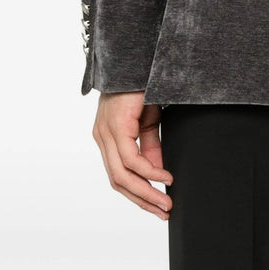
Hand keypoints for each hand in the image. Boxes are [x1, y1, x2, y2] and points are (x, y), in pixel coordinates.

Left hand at [92, 91, 173, 220]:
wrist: (140, 58)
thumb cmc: (142, 85)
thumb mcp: (148, 122)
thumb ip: (150, 147)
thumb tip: (157, 174)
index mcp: (108, 137)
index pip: (118, 176)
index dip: (138, 194)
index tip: (158, 206)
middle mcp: (102, 137)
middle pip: (118, 181)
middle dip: (142, 199)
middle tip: (163, 211)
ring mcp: (106, 132)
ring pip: (122, 175)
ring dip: (146, 191)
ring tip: (166, 201)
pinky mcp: (116, 126)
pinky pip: (130, 158)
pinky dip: (149, 171)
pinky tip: (165, 177)